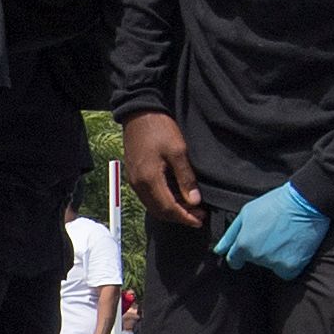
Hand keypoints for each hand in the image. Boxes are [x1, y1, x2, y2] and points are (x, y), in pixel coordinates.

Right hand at [120, 110, 205, 228]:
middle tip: (198, 216)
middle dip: (179, 216)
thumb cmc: (159, 129)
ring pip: (153, 205)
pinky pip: (149, 196)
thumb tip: (194, 201)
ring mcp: (134, 181)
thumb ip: (185, 178)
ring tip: (190, 207)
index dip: (185, 217)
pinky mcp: (134, 175)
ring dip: (171, 210)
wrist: (139, 113)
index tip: (199, 221)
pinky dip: (163, 201)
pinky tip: (176, 196)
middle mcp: (139, 184)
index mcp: (149, 180)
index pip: (168, 208)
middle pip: (159, 211)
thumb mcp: (178, 151)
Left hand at [214, 182, 327, 279]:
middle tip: (272, 234)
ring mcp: (274, 263)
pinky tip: (294, 248)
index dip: (240, 255)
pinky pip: (287, 272)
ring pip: (271, 266)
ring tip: (285, 237)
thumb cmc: (274, 203)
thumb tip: (218, 251)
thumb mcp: (247, 213)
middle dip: (260, 251)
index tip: (248, 249)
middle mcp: (257, 256)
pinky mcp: (292, 267)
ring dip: (276, 256)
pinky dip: (290, 263)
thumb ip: (231, 234)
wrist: (305, 202)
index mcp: (244, 244)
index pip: (234, 260)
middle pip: (254, 261)